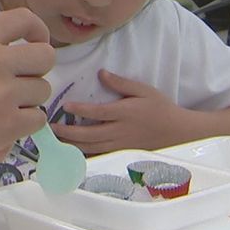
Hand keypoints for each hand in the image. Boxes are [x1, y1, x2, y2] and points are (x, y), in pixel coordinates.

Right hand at [0, 0, 52, 175]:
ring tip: (2, 106)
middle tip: (22, 78)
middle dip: (38, 68)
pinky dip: (24, 125)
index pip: (24, 20)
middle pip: (45, 56)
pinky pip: (38, 118)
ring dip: (28, 100)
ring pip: (43, 90)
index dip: (37, 30)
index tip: (35, 41)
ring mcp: (2, 95)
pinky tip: (1, 125)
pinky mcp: (8, 126)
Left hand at [51, 70, 189, 154]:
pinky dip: (84, 155)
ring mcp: (120, 146)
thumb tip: (100, 73)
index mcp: (125, 114)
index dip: (80, 110)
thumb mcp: (143, 90)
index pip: (98, 113)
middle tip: (51, 128)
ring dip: (72, 145)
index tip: (65, 107)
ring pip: (91, 148)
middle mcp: (120, 132)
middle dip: (68, 133)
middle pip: (89, 135)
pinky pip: (99, 156)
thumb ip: (121, 83)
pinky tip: (72, 152)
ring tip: (56, 140)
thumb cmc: (160, 108)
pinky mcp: (121, 154)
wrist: (177, 133)